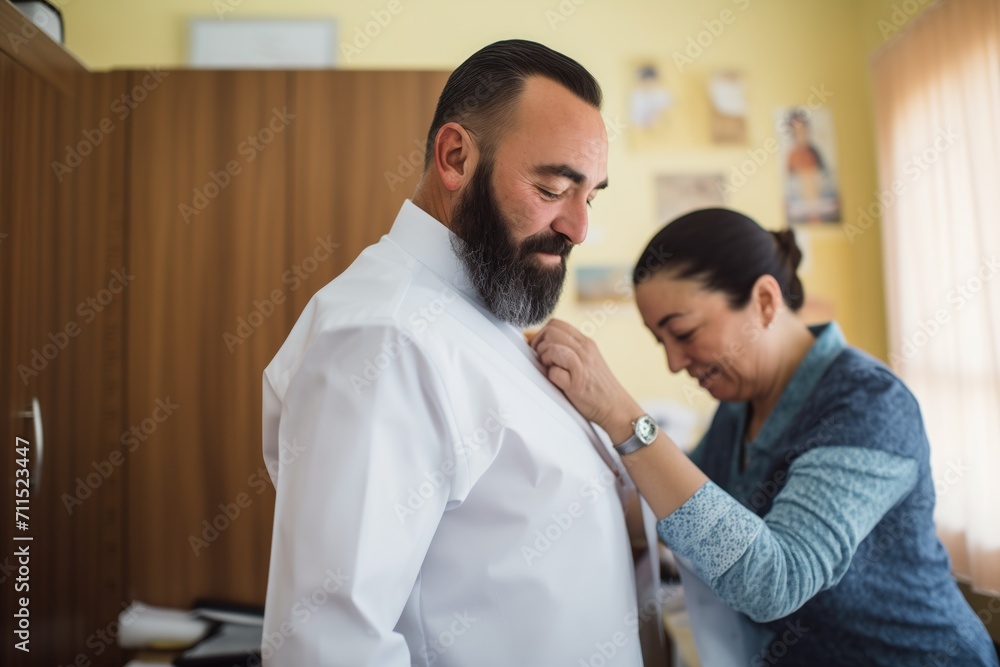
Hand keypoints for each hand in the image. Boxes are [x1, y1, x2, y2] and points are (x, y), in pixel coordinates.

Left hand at [529, 318, 639, 433]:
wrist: (616, 407)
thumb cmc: (598, 387)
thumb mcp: (587, 360)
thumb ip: (569, 350)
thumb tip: (540, 343)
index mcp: (586, 342)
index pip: (556, 324)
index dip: (541, 334)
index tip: (538, 348)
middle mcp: (585, 350)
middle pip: (551, 332)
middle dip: (539, 345)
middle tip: (542, 359)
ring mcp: (582, 366)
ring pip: (552, 348)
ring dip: (544, 359)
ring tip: (551, 369)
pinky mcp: (577, 384)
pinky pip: (554, 372)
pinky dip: (551, 376)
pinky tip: (559, 381)